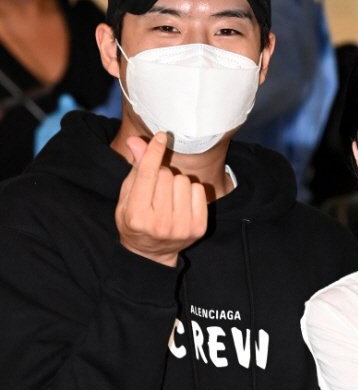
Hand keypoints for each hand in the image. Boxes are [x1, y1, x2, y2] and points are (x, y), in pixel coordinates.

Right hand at [115, 133, 207, 266]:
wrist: (151, 254)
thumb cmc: (135, 221)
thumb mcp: (127, 198)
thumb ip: (135, 170)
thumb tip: (137, 141)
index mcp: (137, 216)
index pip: (148, 175)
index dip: (154, 152)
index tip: (161, 136)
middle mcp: (160, 223)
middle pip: (166, 175)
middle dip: (161, 173)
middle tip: (157, 188)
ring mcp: (181, 228)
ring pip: (184, 181)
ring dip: (176, 182)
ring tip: (169, 197)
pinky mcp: (198, 228)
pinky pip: (199, 190)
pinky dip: (190, 191)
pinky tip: (181, 203)